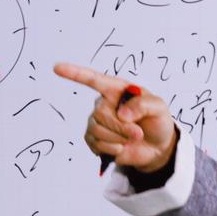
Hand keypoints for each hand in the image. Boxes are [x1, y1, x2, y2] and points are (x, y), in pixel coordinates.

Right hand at [54, 62, 176, 172]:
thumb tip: (122, 113)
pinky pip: (96, 144)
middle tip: (138, 133)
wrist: (157, 146)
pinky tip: (122, 147)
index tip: (57, 67)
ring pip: (97, 130)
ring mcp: (98, 122)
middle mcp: (104, 104)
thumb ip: (143, 105)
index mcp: (117, 90)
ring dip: (118, 138)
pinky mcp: (95, 140)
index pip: (93, 79)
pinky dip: (112, 148)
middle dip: (121, 127)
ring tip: (132, 139)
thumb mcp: (159, 107)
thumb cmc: (157, 121)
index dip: (75, 73)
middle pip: (100, 114)